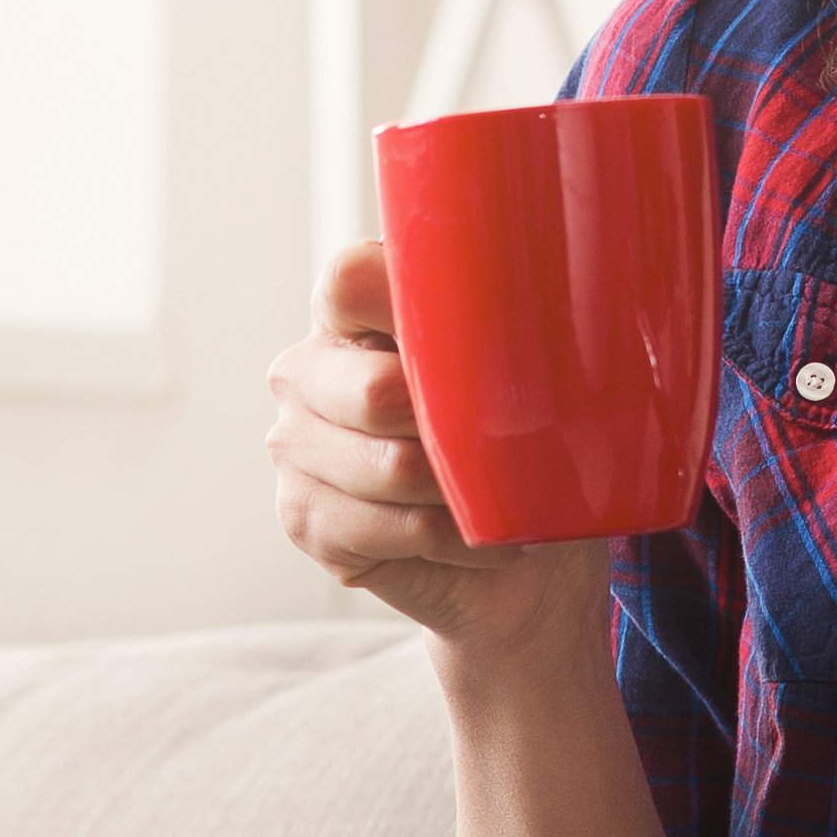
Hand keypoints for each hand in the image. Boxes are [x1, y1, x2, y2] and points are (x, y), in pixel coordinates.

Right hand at [268, 241, 609, 664]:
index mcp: (351, 313)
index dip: (408, 307)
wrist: (520, 554)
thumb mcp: (530, 368)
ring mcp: (295, 446)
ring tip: (499, 498)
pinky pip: (394, 528)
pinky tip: (476, 538)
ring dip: (465, 495)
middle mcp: (307, 372)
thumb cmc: (522, 445)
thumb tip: (541, 296)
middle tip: (503, 445)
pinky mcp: (305, 519)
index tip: (476, 337)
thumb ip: (504, 324)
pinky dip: (456, 541)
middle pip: (375, 391)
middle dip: (455, 428)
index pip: (349, 282)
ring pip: (391, 468)